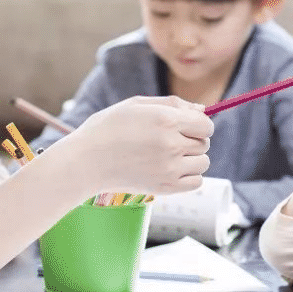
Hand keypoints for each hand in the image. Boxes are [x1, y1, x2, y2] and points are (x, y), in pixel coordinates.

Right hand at [63, 96, 212, 194]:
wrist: (85, 161)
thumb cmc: (108, 128)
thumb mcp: (137, 105)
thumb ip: (172, 103)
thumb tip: (202, 109)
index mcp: (166, 120)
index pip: (206, 124)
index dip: (198, 123)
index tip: (186, 125)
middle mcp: (171, 144)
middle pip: (204, 143)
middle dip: (193, 139)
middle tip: (169, 140)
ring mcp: (169, 168)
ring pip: (203, 163)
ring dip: (192, 159)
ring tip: (169, 156)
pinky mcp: (165, 188)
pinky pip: (196, 182)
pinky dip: (189, 176)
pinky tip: (171, 170)